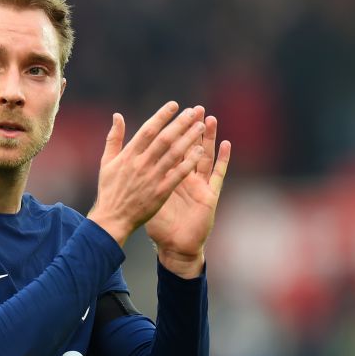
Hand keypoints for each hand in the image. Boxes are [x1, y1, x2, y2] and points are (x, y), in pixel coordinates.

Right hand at [87, 102, 208, 247]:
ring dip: (189, 138)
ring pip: (174, 154)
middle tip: (194, 111)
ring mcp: (151, 178)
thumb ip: (114, 137)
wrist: (112, 218)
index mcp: (128, 155)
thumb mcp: (107, 161)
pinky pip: (178, 174)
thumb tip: (117, 115)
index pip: (148, 130)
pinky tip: (200, 151)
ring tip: (201, 126)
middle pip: (164, 139)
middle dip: (180, 123)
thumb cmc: (109, 189)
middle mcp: (141, 164)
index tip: (174, 105)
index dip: (162, 116)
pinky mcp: (160, 192)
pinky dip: (189, 162)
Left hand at [145, 106, 230, 277]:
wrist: (175, 246)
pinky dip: (223, 160)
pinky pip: (218, 175)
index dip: (170, 131)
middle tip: (194, 109)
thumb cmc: (160, 225)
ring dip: (208, 138)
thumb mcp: (146, 199)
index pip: (169, 149)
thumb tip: (127, 163)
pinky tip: (227, 145)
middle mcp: (185, 178)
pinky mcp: (209, 196)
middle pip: (188, 149)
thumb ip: (138, 179)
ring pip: (205, 156)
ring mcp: (199, 185)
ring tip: (210, 119)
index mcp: (168, 176)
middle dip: (190, 129)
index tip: (171, 112)